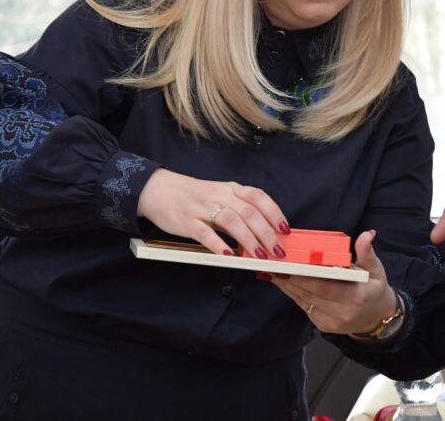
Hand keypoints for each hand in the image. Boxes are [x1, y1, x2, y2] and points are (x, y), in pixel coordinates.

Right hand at [136, 168, 289, 257]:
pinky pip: (205, 233)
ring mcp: (203, 208)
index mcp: (231, 189)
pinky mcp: (187, 221)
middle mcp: (220, 195)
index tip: (285, 229)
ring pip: (231, 221)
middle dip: (266, 233)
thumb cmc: (194, 196)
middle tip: (277, 250)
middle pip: (249, 212)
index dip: (274, 213)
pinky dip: (218, 244)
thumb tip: (264, 232)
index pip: (258, 197)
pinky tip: (228, 255)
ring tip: (259, 255)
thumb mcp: (220, 196)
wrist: (159, 189)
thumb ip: (240, 210)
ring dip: (248, 240)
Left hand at [268, 230, 398, 334]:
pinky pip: (304, 307)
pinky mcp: (322, 325)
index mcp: (356, 296)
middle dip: (290, 278)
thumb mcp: (376, 269)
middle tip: (274, 263)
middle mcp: (342, 312)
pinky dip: (292, 293)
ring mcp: (331, 321)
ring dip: (286, 285)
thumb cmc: (375, 290)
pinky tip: (281, 281)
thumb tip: (367, 234)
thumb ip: (368, 252)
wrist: (377, 318)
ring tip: (271, 270)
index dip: (305, 277)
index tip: (290, 264)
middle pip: (310, 293)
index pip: (326, 286)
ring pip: (303, 300)